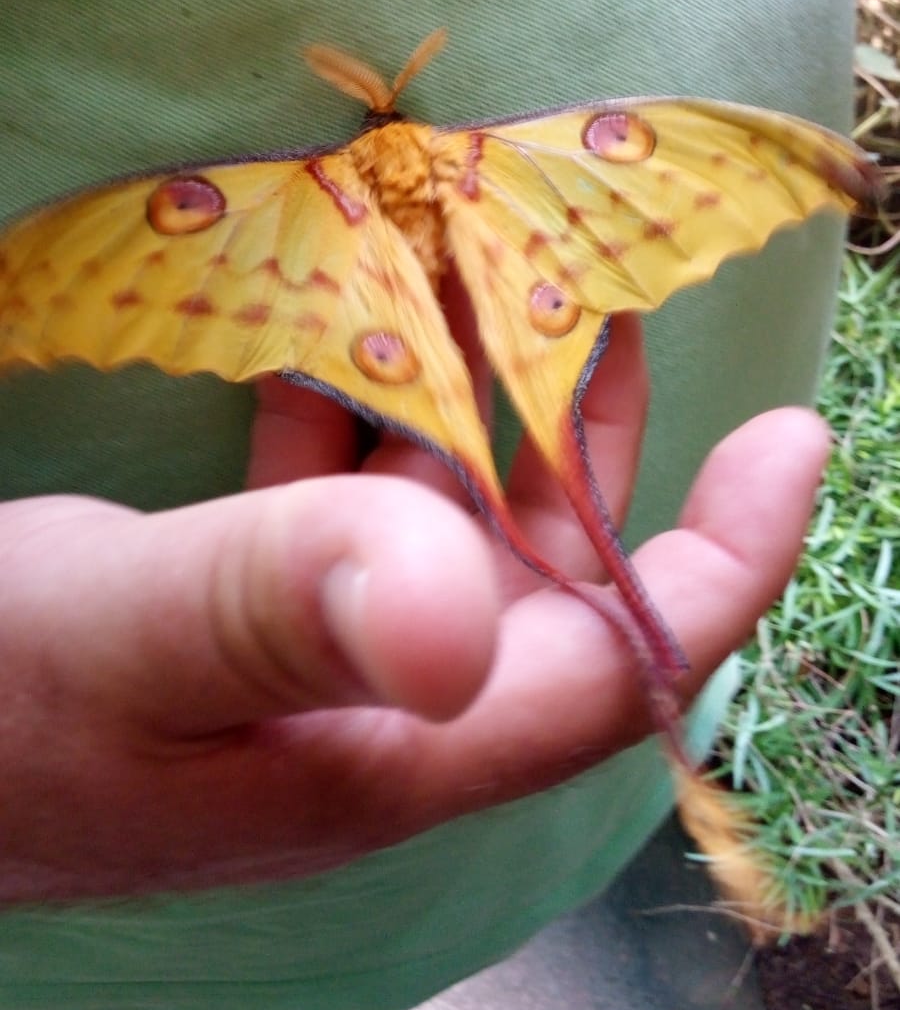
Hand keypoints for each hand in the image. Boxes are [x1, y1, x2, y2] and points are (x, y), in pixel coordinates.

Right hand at [0, 315, 828, 901]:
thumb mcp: (125, 639)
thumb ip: (284, 608)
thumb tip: (469, 622)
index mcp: (384, 743)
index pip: (607, 675)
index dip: (719, 566)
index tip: (791, 437)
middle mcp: (372, 703)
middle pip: (540, 574)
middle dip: (586, 427)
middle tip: (595, 277)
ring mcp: (306, 655)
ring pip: (438, 521)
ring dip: (474, 399)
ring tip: (487, 265)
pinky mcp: (241, 613)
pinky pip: (340, 498)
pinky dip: (361, 409)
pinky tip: (347, 329)